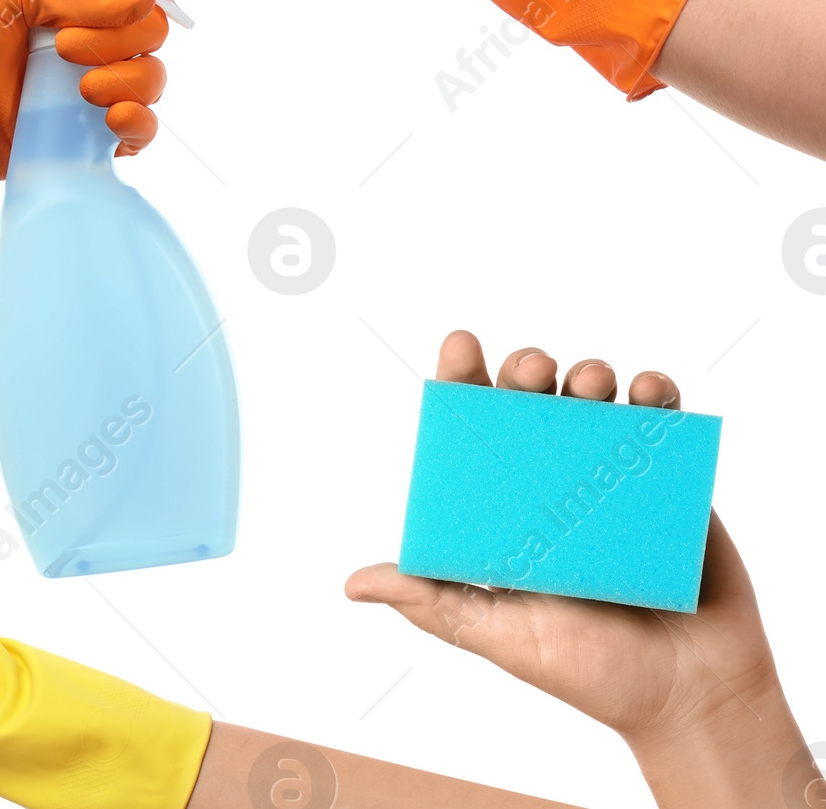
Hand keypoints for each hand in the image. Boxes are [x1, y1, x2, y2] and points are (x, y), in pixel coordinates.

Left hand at [347, 332, 807, 807]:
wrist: (694, 702)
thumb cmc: (591, 673)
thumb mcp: (501, 635)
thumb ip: (436, 603)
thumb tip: (355, 583)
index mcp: (508, 510)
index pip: (475, 433)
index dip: (464, 383)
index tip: (461, 346)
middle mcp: (554, 486)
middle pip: (532, 406)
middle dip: (526, 371)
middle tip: (533, 369)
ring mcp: (611, 480)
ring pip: (593, 405)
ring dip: (590, 376)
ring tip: (592, 381)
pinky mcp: (670, 485)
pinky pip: (662, 428)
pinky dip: (657, 396)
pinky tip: (650, 390)